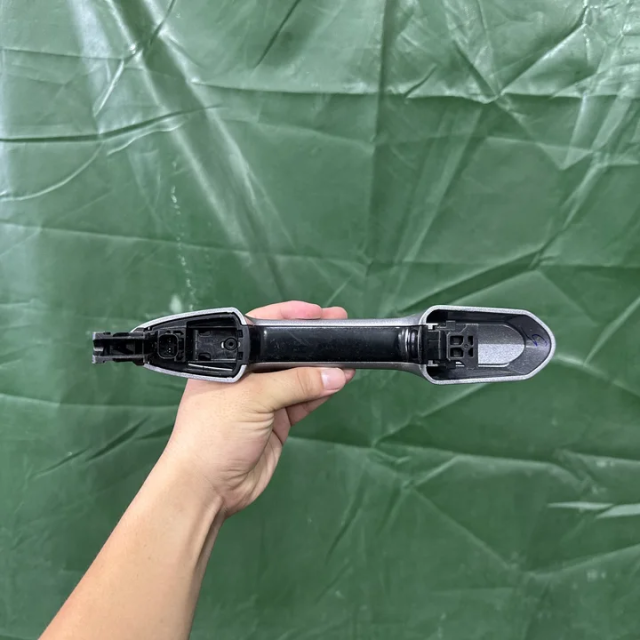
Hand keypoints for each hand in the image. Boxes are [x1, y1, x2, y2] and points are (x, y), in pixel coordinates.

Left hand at [164, 301, 353, 515]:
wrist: (206, 488)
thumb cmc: (213, 434)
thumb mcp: (252, 398)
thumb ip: (295, 383)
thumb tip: (335, 373)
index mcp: (227, 360)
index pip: (259, 328)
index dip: (288, 317)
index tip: (316, 313)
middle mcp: (244, 376)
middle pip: (282, 352)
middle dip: (310, 342)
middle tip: (339, 327)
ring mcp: (261, 399)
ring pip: (297, 377)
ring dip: (321, 368)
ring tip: (349, 355)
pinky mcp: (276, 422)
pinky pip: (303, 400)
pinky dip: (321, 391)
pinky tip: (340, 380)